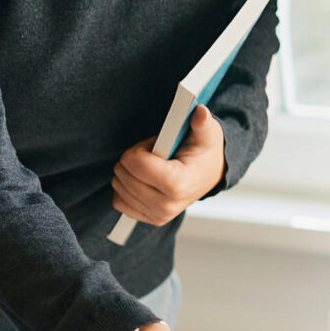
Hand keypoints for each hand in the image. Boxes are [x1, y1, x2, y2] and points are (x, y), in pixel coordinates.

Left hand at [112, 106, 226, 225]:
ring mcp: (157, 215)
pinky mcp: (149, 218)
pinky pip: (118, 201)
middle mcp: (166, 205)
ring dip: (130, 171)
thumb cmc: (205, 152)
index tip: (157, 146)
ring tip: (153, 167)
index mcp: (178, 184)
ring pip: (118, 185)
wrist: (211, 174)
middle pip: (123, 173)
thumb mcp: (207, 134)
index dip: (140, 148)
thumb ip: (202, 123)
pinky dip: (125, 187)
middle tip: (155, 155)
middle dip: (134, 158)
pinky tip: (144, 180)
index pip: (136, 163)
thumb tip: (200, 111)